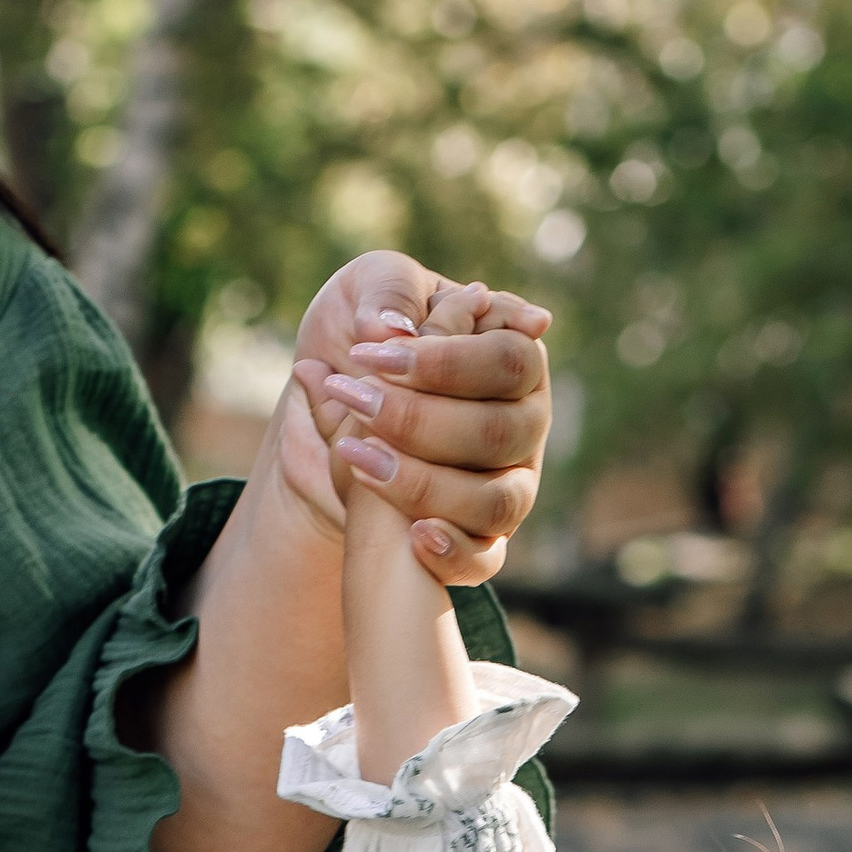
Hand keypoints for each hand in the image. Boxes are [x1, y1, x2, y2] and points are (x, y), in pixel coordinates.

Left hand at [271, 252, 550, 585]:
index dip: (443, 362)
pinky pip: (484, 559)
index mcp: (511, 358)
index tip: (370, 355)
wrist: (330, 407)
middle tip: (355, 402)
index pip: (508, 360)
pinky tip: (415, 534)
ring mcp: (507, 485)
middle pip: (499, 432)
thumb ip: (388, 292)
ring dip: (426, 483)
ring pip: (496, 500)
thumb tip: (396, 326)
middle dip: (419, 421)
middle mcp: (521, 425)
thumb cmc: (359, 334)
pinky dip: (452, 552)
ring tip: (358, 457)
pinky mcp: (481, 538)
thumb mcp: (366, 292)